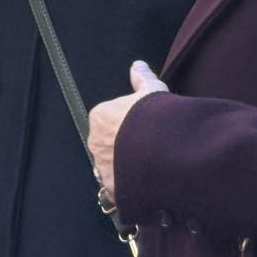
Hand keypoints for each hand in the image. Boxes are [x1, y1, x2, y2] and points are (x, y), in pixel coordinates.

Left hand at [87, 61, 168, 206]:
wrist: (162, 153)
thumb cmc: (155, 117)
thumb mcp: (152, 91)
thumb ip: (143, 78)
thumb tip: (138, 65)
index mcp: (99, 118)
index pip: (109, 121)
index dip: (128, 125)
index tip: (144, 128)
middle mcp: (95, 144)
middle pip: (108, 145)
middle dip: (123, 148)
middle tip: (148, 150)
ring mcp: (102, 169)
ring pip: (112, 169)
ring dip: (125, 170)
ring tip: (149, 171)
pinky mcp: (113, 192)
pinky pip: (121, 190)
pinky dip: (131, 189)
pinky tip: (148, 186)